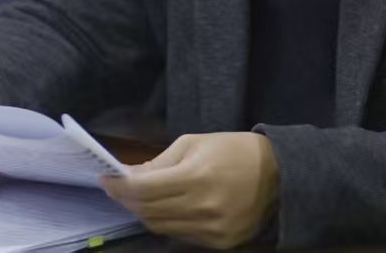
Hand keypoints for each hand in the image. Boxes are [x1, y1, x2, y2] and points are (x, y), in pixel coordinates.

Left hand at [101, 132, 279, 248]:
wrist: (280, 174)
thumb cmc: (234, 150)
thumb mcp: (195, 143)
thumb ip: (160, 162)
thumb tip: (130, 176)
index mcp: (196, 177)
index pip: (144, 190)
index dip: (119, 186)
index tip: (105, 179)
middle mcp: (202, 208)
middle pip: (148, 211)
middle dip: (127, 199)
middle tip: (117, 188)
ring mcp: (212, 230)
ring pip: (161, 227)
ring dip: (144, 212)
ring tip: (138, 198)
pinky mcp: (220, 244)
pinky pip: (180, 236)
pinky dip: (167, 223)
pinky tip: (165, 209)